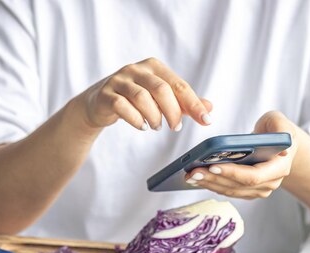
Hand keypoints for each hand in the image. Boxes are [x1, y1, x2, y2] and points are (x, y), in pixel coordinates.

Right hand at [80, 57, 211, 130]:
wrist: (99, 103)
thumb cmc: (135, 100)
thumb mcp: (162, 100)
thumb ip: (184, 104)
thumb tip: (209, 108)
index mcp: (154, 67)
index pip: (179, 85)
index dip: (194, 103)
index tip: (205, 120)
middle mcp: (136, 69)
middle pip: (161, 89)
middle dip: (172, 112)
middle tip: (175, 127)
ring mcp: (119, 80)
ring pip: (142, 98)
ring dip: (154, 117)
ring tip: (156, 126)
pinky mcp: (106, 94)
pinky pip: (122, 106)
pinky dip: (135, 119)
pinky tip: (141, 126)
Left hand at [185, 111, 299, 198]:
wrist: (278, 144)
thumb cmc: (276, 130)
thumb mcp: (279, 123)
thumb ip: (282, 131)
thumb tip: (284, 151)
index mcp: (279, 168)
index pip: (253, 176)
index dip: (232, 173)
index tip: (212, 166)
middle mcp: (270, 183)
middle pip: (237, 186)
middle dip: (213, 179)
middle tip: (193, 172)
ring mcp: (259, 190)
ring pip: (230, 191)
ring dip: (208, 184)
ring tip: (190, 175)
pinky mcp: (247, 192)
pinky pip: (227, 190)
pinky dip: (211, 184)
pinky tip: (196, 178)